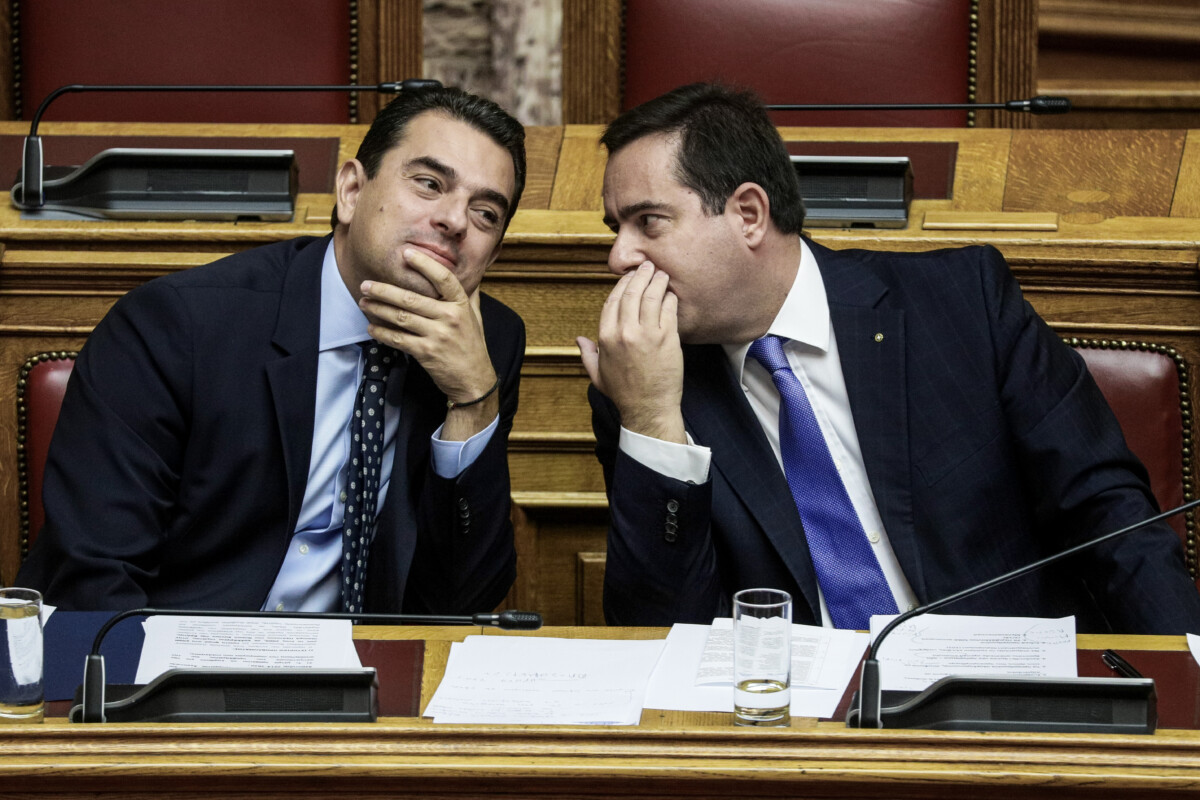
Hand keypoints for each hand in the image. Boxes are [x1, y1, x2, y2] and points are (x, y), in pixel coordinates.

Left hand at [359, 248, 497, 439]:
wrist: (474, 380)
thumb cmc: (473, 346)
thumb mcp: (475, 317)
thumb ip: (470, 295)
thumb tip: (471, 275)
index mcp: (461, 305)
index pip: (443, 278)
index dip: (424, 264)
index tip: (406, 253)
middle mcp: (450, 317)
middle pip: (412, 298)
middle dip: (384, 290)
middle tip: (366, 285)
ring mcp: (437, 336)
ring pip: (401, 317)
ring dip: (378, 309)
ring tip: (364, 302)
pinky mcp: (426, 352)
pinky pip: (398, 339)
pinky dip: (382, 333)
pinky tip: (372, 328)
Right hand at [577, 262, 685, 443]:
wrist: (648, 408)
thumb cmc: (624, 393)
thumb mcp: (597, 374)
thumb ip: (588, 354)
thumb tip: (579, 339)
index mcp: (606, 337)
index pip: (612, 301)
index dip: (621, 285)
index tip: (628, 278)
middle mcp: (625, 332)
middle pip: (632, 292)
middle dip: (640, 275)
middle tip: (647, 267)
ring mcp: (647, 334)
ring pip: (652, 296)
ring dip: (657, 281)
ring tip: (661, 274)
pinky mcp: (667, 338)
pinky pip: (669, 309)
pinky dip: (670, 298)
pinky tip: (671, 294)